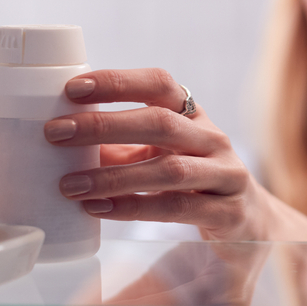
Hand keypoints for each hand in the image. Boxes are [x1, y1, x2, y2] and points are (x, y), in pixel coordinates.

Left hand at [44, 68, 280, 241]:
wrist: (251, 223)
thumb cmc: (193, 183)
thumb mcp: (158, 157)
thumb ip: (119, 149)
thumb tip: (61, 142)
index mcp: (193, 116)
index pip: (159, 84)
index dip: (117, 82)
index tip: (72, 89)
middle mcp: (213, 139)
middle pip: (160, 122)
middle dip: (105, 125)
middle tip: (55, 134)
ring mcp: (225, 175)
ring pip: (169, 169)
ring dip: (113, 176)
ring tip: (69, 184)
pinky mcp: (228, 213)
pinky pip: (177, 208)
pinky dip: (134, 207)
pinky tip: (99, 210)